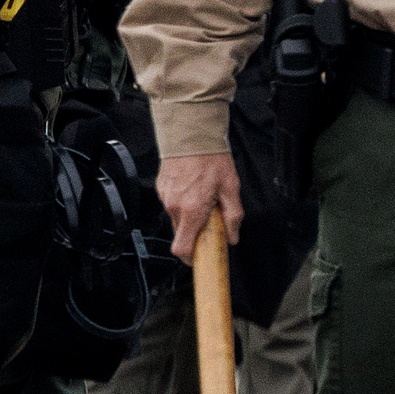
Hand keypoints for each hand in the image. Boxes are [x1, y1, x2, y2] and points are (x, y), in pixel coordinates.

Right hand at [158, 150, 239, 265]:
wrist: (191, 134)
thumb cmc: (212, 158)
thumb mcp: (231, 188)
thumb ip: (233, 216)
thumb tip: (232, 237)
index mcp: (191, 210)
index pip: (182, 248)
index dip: (190, 259)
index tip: (199, 258)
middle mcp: (174, 206)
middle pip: (181, 234)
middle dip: (195, 233)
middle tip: (211, 220)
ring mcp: (165, 197)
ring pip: (176, 219)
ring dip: (189, 217)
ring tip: (204, 199)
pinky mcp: (161, 188)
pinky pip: (171, 204)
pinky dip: (183, 204)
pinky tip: (194, 189)